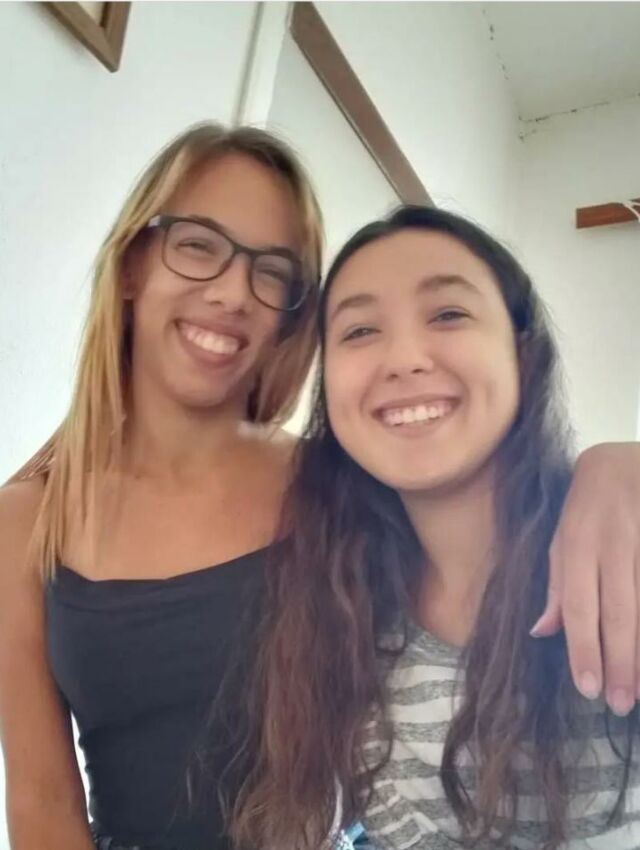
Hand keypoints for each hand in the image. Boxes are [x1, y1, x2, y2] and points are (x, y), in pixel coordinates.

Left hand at [531, 442, 639, 715]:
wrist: (627, 461)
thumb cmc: (587, 506)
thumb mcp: (562, 536)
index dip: (585, 648)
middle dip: (620, 661)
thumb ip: (557, 585)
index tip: (588, 688)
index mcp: (579, 542)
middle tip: (619, 703)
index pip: (581, 604)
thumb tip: (542, 632)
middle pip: (620, 611)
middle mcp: (614, 542)